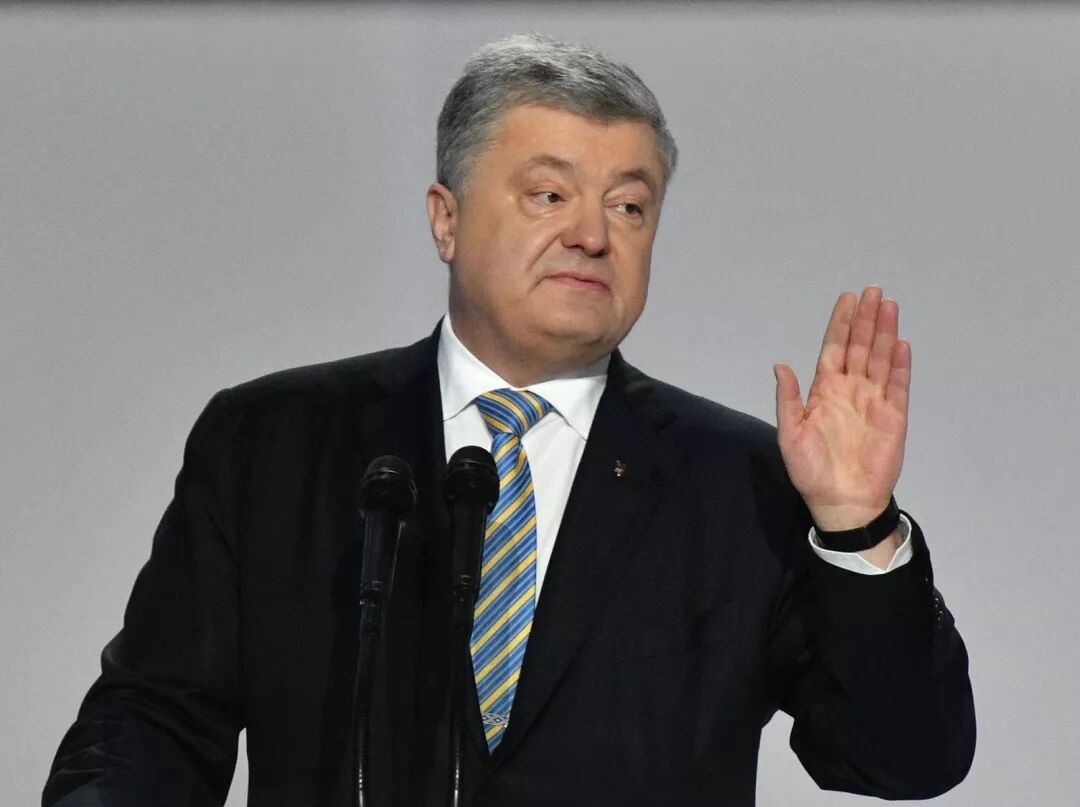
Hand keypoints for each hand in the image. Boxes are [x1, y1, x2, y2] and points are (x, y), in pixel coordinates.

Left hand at [774, 286, 909, 530]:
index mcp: (824, 391)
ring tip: (888, 305)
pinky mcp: (894, 416)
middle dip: (865, 319)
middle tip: (872, 291)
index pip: (834, 349)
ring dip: (884, 333)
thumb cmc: (811, 470)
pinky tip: (901, 343)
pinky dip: (899, 365)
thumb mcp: (790, 434)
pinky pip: (897, 385)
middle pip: (859, 347)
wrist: (841, 501)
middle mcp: (850, 390)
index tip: (847, 299)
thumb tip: (780, 365)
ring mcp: (874, 401)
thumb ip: (788, 399)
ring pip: (880, 359)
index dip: (840, 324)